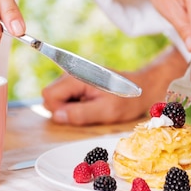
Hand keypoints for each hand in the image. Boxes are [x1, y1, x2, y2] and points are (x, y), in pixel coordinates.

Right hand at [42, 47, 188, 124]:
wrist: (142, 88)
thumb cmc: (127, 100)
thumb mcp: (106, 111)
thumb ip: (80, 114)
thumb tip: (58, 117)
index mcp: (76, 77)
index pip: (48, 95)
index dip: (59, 110)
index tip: (78, 114)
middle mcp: (72, 74)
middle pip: (50, 96)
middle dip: (64, 109)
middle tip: (88, 111)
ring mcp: (74, 78)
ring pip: (58, 98)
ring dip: (71, 108)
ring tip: (92, 107)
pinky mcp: (79, 83)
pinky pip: (67, 97)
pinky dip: (76, 105)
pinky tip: (92, 104)